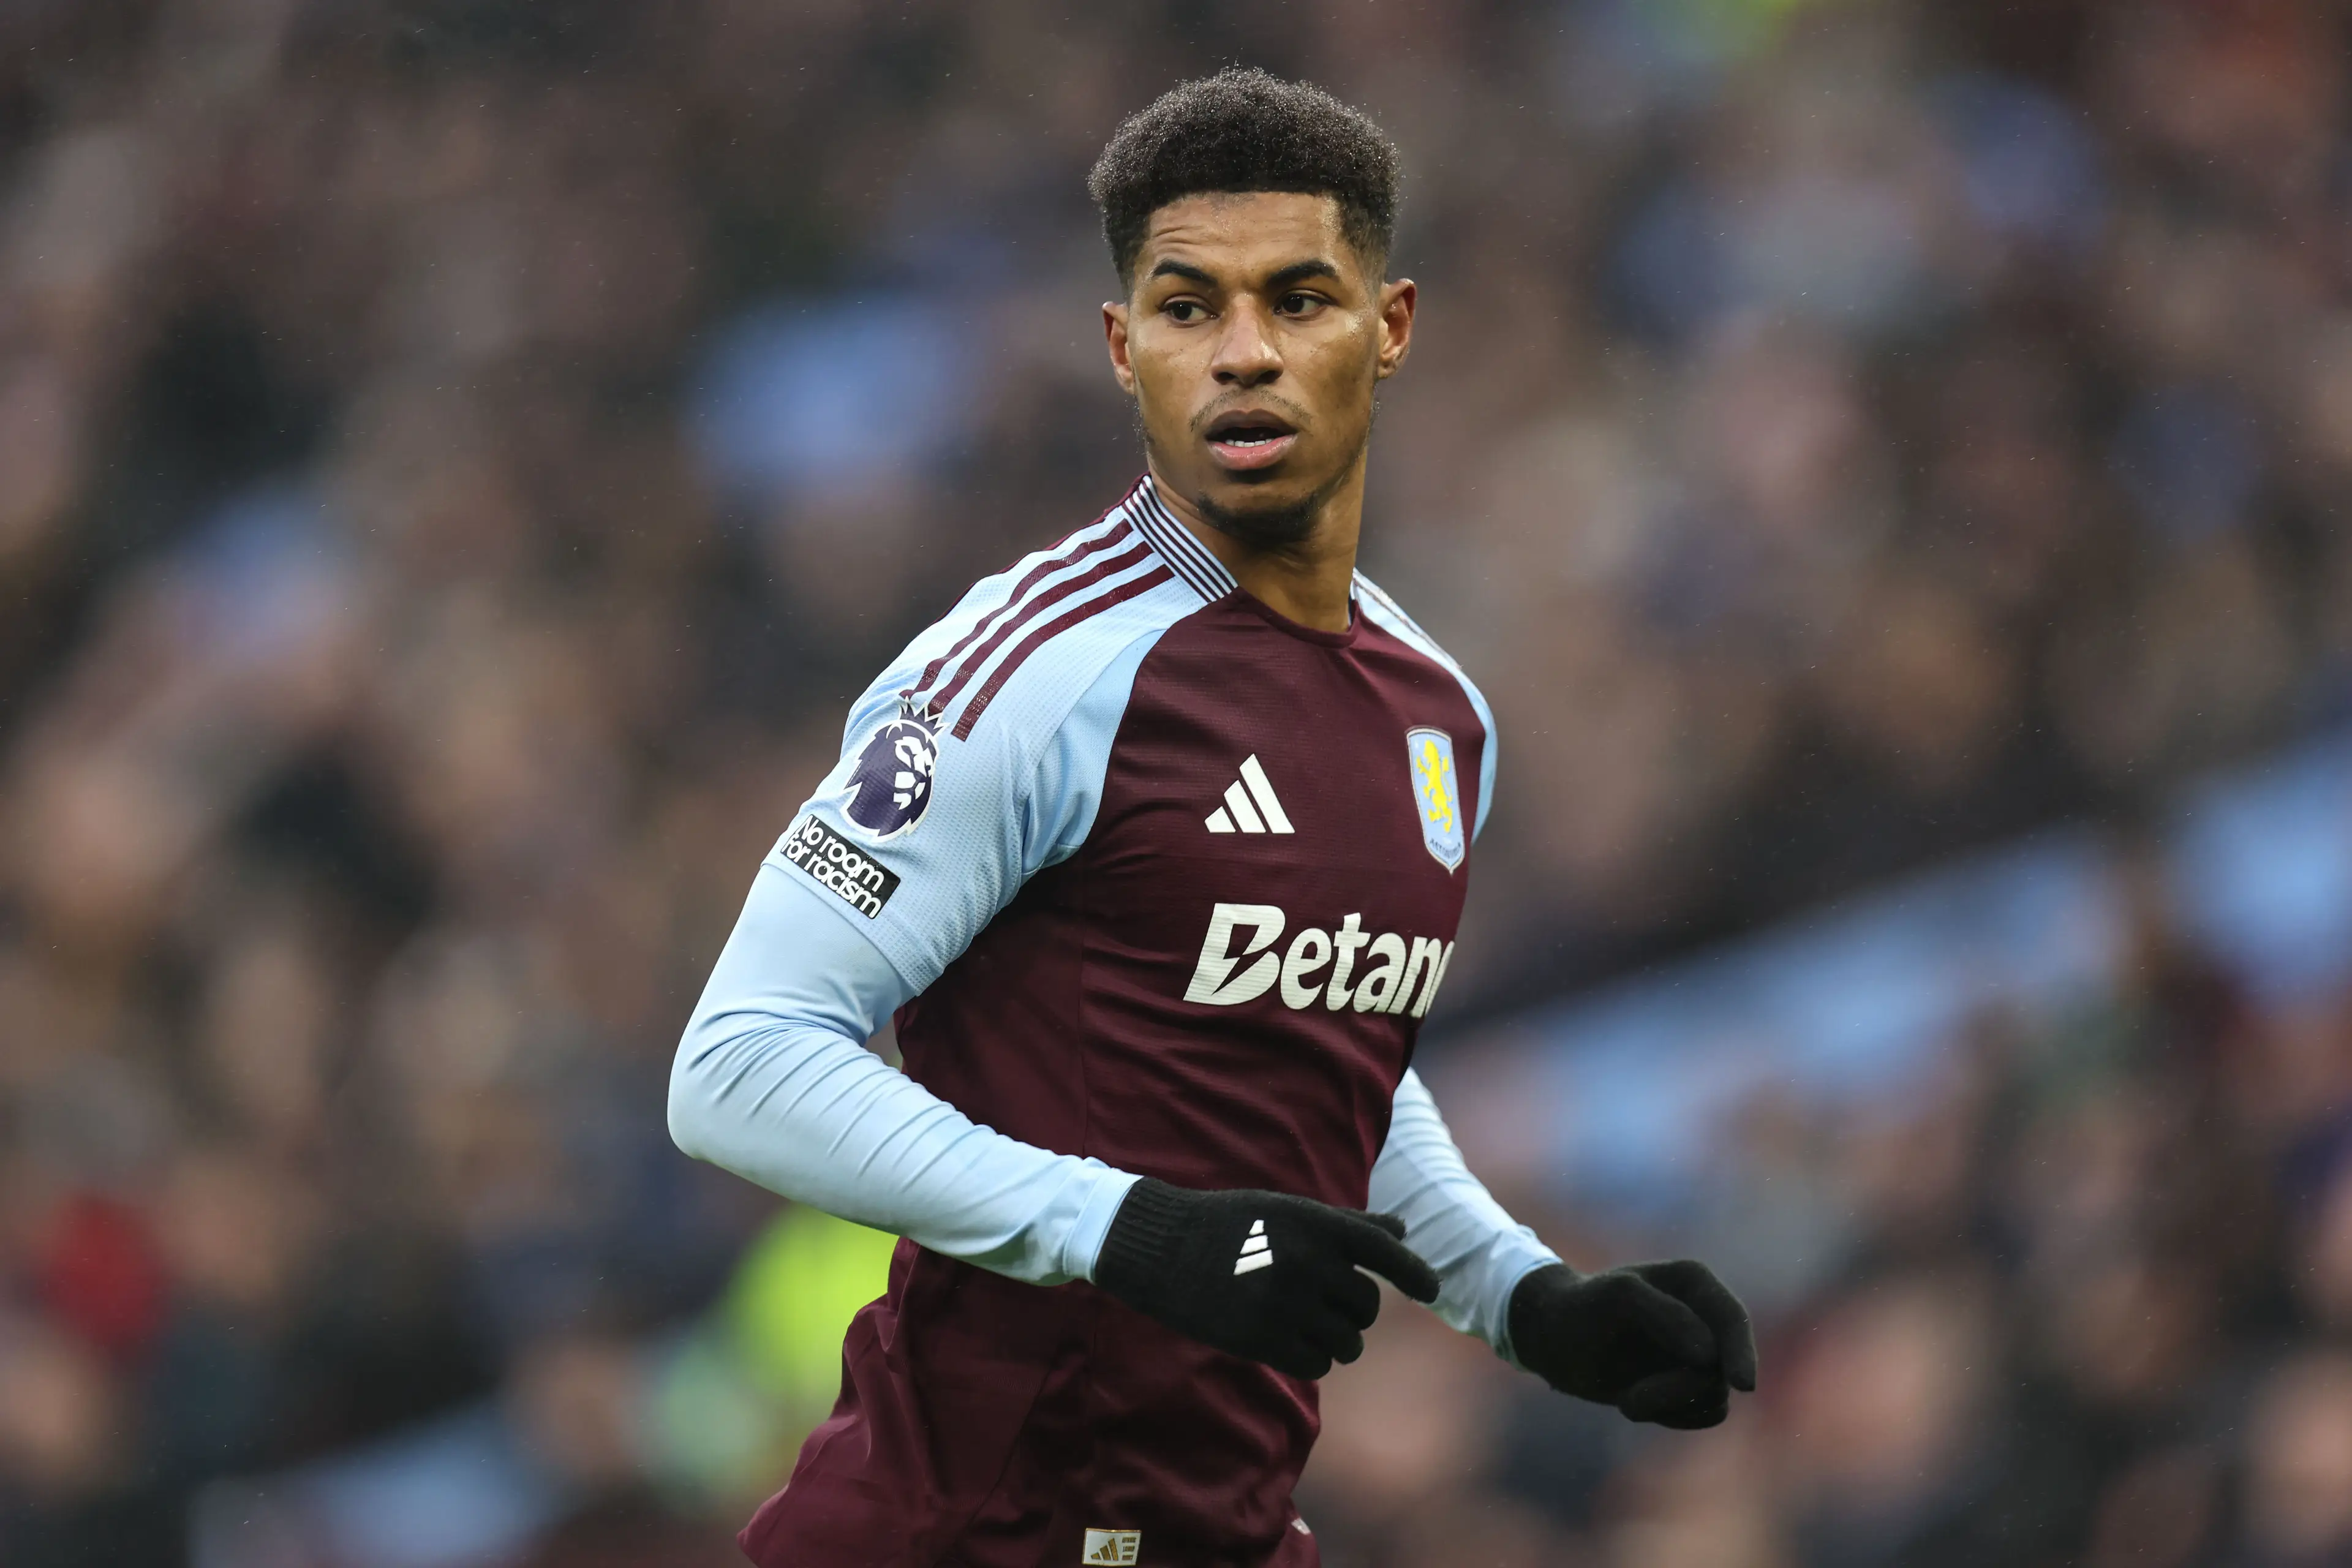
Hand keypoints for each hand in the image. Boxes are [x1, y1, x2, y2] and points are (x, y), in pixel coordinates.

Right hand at [1092, 1178, 1441, 1379]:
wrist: (1164, 1248)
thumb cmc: (1232, 1224)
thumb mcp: (1290, 1211)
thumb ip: (1348, 1225)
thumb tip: (1402, 1230)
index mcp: (1318, 1225)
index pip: (1387, 1252)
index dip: (1416, 1274)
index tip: (1431, 1290)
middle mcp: (1310, 1263)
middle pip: (1367, 1306)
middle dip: (1354, 1310)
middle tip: (1326, 1303)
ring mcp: (1288, 1304)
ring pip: (1347, 1343)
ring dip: (1335, 1340)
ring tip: (1304, 1324)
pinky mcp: (1264, 1340)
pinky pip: (1316, 1364)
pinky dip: (1310, 1358)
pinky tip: (1287, 1342)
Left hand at [1508, 1260, 1756, 1427]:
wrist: (1554, 1340)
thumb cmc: (1584, 1308)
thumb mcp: (1619, 1298)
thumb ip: (1667, 1317)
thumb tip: (1710, 1356)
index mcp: (1694, 1283)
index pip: (1731, 1319)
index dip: (1742, 1351)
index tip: (1742, 1385)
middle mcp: (1705, 1319)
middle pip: (1723, 1367)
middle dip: (1678, 1390)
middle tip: (1629, 1404)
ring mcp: (1701, 1355)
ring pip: (1715, 1396)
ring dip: (1668, 1405)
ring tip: (1625, 1399)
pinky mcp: (1691, 1387)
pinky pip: (1704, 1414)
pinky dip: (1672, 1416)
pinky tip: (1636, 1402)